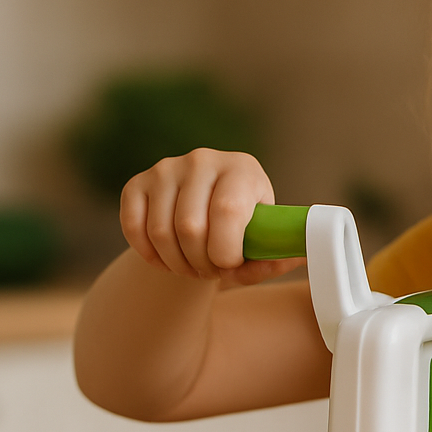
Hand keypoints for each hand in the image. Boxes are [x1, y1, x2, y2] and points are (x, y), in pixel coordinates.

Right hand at [120, 148, 301, 285]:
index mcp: (243, 168)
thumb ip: (276, 256)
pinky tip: (166, 260)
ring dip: (177, 264)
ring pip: (161, 232)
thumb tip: (297, 256)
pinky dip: (149, 255)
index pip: (227, 210)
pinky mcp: (137, 182)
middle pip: (191, 227)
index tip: (230, 266)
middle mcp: (203, 160)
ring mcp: (167, 168)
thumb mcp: (262, 244)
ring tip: (193, 268)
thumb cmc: (240, 233)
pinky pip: (134, 227)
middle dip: (201, 263)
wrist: (203, 218)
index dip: (226, 250)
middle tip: (211, 272)